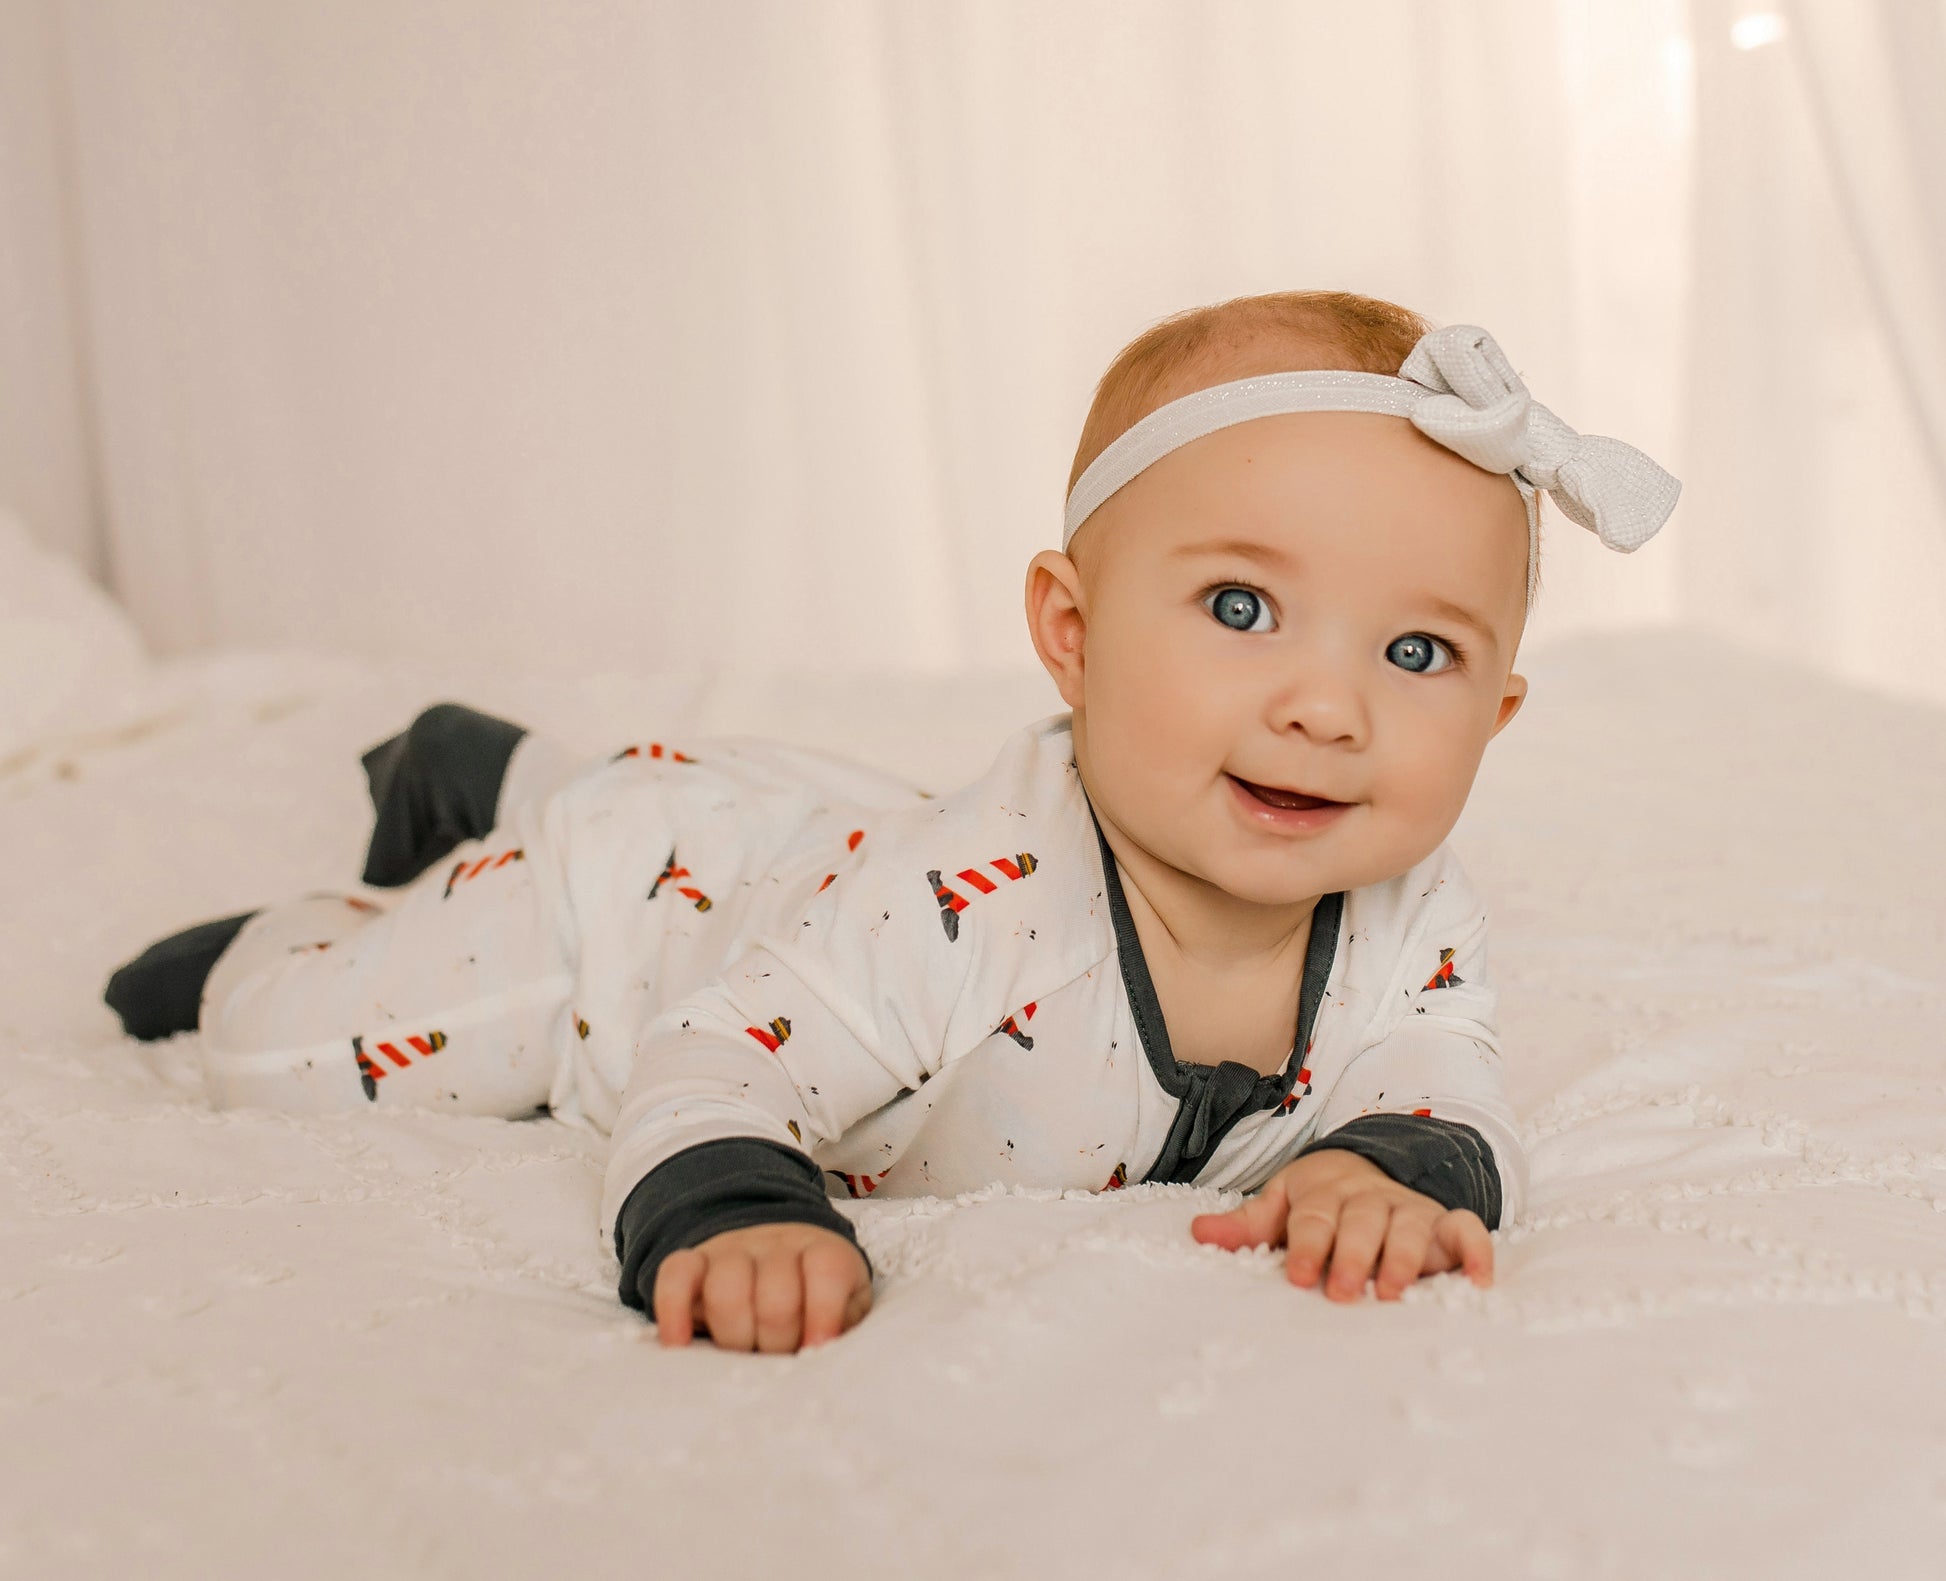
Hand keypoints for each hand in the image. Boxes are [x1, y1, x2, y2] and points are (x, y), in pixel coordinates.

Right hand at [652, 1222, 872, 1352]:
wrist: (777, 1255)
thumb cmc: (816, 1297)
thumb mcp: (847, 1307)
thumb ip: (844, 1326)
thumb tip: (824, 1352)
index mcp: (823, 1251)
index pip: (826, 1270)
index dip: (824, 1314)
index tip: (816, 1349)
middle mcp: (777, 1243)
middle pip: (776, 1295)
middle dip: (777, 1342)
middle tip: (779, 1358)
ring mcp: (732, 1249)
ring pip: (726, 1289)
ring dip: (735, 1337)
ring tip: (743, 1355)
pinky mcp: (693, 1261)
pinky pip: (674, 1275)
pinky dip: (673, 1311)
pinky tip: (678, 1344)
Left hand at [1189, 1148, 1492, 1300]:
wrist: (1368, 1169)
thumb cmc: (1318, 1204)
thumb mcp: (1281, 1207)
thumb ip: (1246, 1226)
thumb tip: (1198, 1233)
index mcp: (1324, 1193)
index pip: (1314, 1217)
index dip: (1307, 1245)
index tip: (1298, 1275)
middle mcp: (1369, 1198)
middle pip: (1362, 1221)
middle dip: (1352, 1255)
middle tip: (1342, 1292)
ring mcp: (1409, 1209)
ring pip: (1409, 1225)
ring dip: (1403, 1257)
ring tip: (1392, 1292)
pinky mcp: (1444, 1225)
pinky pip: (1467, 1229)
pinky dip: (1476, 1252)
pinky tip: (1478, 1282)